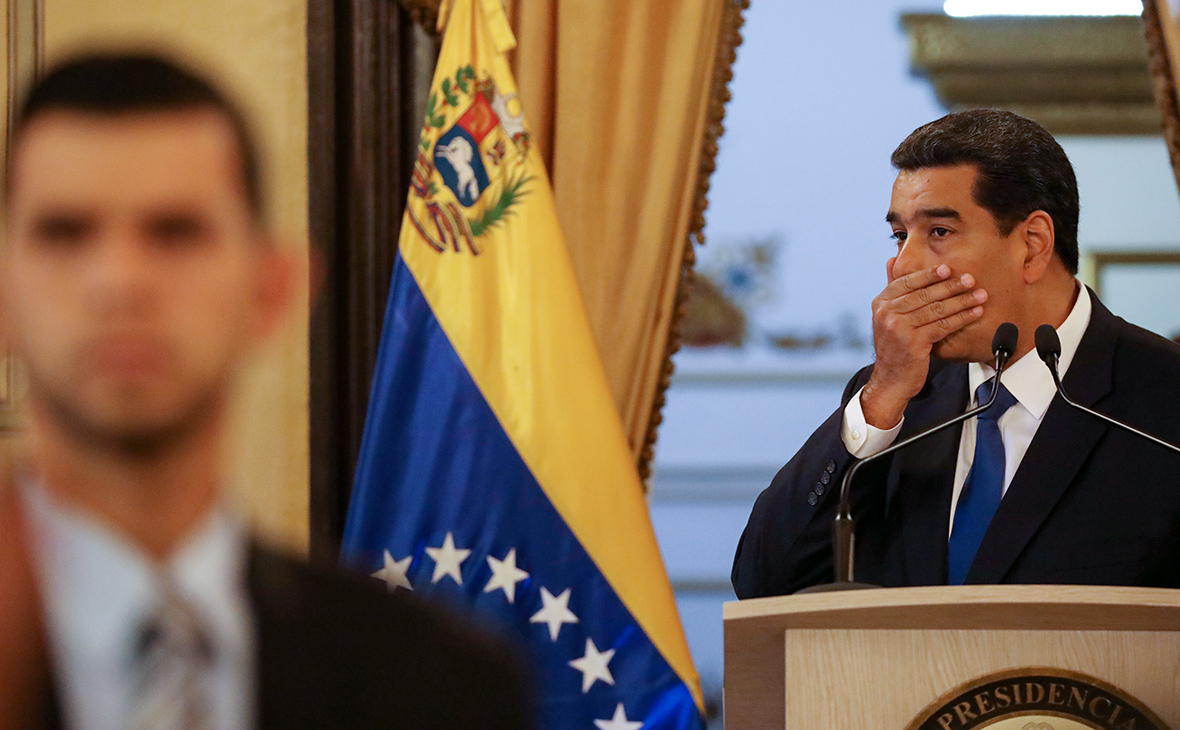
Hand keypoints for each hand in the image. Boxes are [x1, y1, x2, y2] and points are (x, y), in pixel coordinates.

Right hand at [862, 261, 985, 427]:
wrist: (891, 379)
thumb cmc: (895, 346)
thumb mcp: (887, 316)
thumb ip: (892, 289)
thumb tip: (892, 259)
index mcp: (881, 302)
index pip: (908, 282)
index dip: (930, 275)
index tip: (949, 269)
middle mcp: (886, 313)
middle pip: (925, 294)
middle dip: (951, 286)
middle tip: (970, 279)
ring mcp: (898, 328)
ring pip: (936, 309)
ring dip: (961, 301)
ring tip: (979, 295)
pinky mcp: (913, 342)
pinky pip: (942, 326)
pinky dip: (961, 318)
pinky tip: (975, 313)